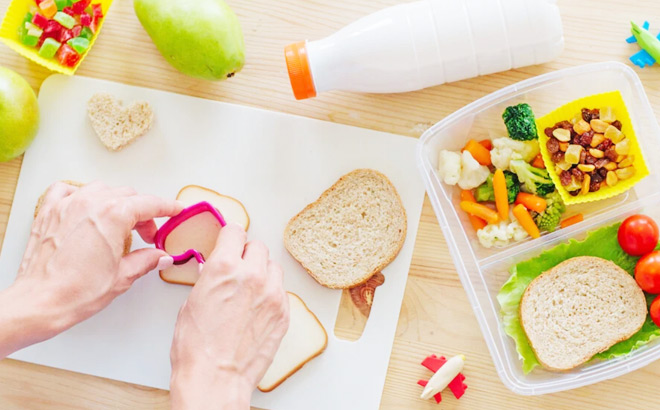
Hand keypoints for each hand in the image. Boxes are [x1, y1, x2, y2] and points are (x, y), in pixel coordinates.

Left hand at [0, 181, 181, 357]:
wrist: (39, 302)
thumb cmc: (74, 292)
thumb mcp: (122, 277)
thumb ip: (146, 260)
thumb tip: (160, 256)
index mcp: (113, 216)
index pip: (150, 204)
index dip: (167, 207)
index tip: (175, 209)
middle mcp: (90, 204)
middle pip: (128, 196)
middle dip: (143, 212)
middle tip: (148, 234)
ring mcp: (67, 205)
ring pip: (102, 189)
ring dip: (116, 202)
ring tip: (120, 223)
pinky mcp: (49, 212)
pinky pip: (67, 190)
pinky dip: (81, 194)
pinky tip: (86, 208)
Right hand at [170, 223, 288, 409]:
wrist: (215, 379)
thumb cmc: (196, 348)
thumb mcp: (191, 303)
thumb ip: (208, 279)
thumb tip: (213, 270)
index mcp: (223, 268)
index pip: (235, 231)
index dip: (230, 236)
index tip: (229, 241)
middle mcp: (252, 276)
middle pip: (257, 246)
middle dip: (246, 254)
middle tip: (238, 267)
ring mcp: (272, 294)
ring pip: (273, 267)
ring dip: (262, 272)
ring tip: (250, 289)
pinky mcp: (283, 312)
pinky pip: (281, 291)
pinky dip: (271, 294)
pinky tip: (257, 308)